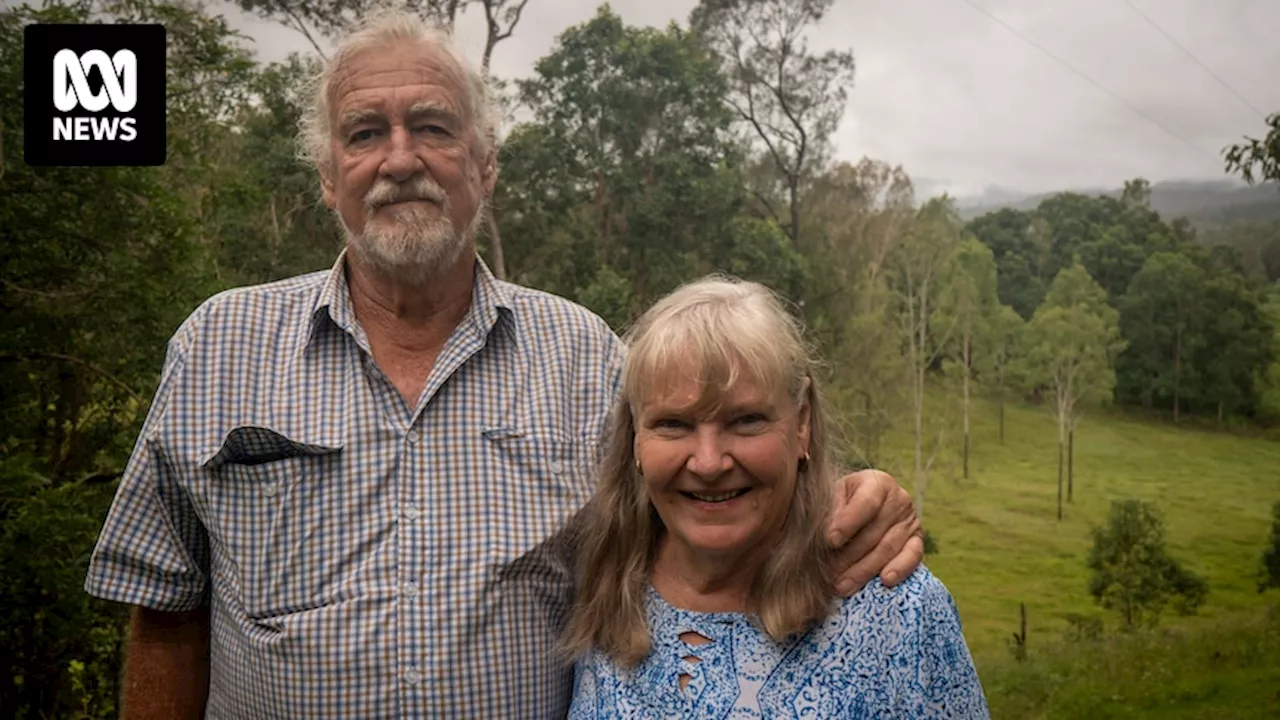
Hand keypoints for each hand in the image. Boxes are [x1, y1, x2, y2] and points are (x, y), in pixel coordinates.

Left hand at [826, 469, 922, 596]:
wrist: (857, 511)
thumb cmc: (839, 504)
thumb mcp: (831, 499)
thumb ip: (829, 512)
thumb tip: (831, 536)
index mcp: (876, 482)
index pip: (866, 502)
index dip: (849, 522)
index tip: (831, 540)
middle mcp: (899, 498)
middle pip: (874, 531)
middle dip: (849, 556)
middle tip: (829, 573)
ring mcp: (910, 520)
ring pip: (887, 548)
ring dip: (863, 570)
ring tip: (842, 585)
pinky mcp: (917, 541)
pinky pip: (912, 557)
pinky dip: (899, 569)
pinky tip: (885, 581)